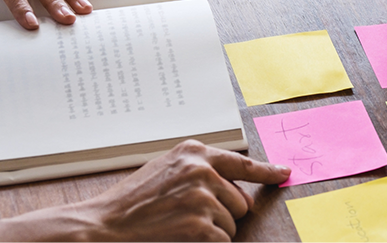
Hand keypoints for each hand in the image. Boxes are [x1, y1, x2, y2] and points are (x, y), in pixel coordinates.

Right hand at [83, 140, 290, 241]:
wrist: (102, 227)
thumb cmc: (131, 202)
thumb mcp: (165, 171)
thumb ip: (199, 171)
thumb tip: (236, 188)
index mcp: (194, 152)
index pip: (242, 163)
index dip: (267, 172)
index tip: (284, 174)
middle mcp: (202, 170)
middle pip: (240, 201)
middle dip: (224, 214)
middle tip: (187, 217)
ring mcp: (202, 197)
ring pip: (232, 223)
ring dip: (212, 231)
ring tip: (178, 226)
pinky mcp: (200, 224)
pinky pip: (223, 241)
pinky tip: (181, 237)